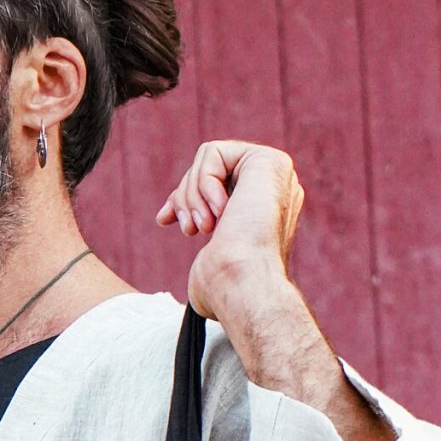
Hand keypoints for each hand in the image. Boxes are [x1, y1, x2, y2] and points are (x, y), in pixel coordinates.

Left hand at [155, 140, 304, 318]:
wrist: (241, 286)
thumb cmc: (223, 289)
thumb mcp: (207, 259)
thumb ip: (204, 237)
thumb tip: (172, 220)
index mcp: (263, 213)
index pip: (214, 186)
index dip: (184, 198)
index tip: (164, 219)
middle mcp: (274, 192)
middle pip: (210, 170)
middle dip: (185, 197)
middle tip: (190, 231)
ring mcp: (276, 176)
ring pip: (209, 159)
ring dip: (192, 195)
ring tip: (203, 228)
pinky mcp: (271, 161)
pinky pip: (214, 152)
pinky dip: (204, 182)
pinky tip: (221, 212)